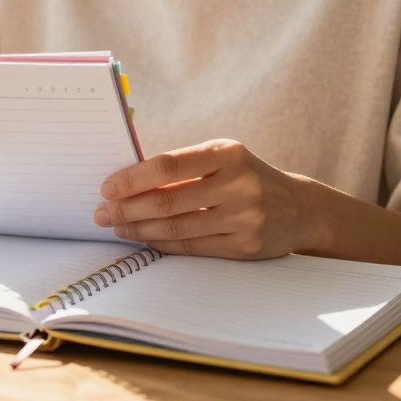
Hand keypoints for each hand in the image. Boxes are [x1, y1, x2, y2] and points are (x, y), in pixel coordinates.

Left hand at [93, 139, 321, 258]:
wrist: (299, 208)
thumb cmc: (245, 177)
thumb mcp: (222, 158)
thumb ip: (182, 166)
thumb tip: (127, 181)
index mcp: (228, 154)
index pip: (169, 166)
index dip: (133, 178)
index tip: (107, 187)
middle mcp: (239, 184)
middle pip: (169, 201)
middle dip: (128, 208)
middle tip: (102, 213)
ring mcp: (244, 217)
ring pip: (177, 227)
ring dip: (140, 229)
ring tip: (117, 226)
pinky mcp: (245, 245)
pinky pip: (192, 246)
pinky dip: (162, 243)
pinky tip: (143, 239)